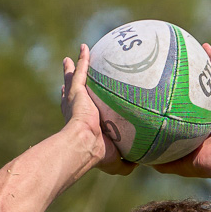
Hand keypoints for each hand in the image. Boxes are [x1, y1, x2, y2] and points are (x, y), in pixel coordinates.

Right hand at [62, 44, 134, 176]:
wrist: (85, 144)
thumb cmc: (99, 154)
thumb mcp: (116, 162)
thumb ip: (126, 163)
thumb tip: (139, 163)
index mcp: (84, 124)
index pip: (81, 113)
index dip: (81, 107)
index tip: (82, 100)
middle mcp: (77, 110)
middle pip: (74, 94)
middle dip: (71, 86)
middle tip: (71, 76)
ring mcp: (76, 99)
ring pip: (74, 79)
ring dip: (73, 68)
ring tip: (70, 59)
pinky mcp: (77, 91)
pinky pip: (81, 70)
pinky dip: (83, 59)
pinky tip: (85, 48)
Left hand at [154, 46, 210, 184]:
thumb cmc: (209, 165)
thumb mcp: (179, 163)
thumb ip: (162, 159)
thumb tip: (136, 158)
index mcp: (202, 125)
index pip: (187, 106)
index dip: (175, 94)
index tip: (160, 82)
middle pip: (199, 88)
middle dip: (188, 74)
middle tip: (172, 59)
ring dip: (204, 61)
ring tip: (190, 45)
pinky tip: (207, 49)